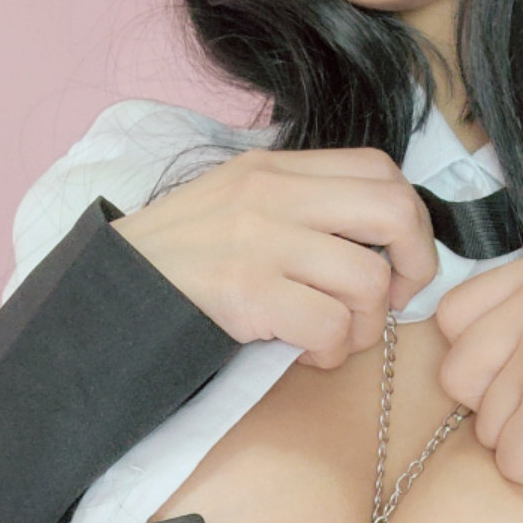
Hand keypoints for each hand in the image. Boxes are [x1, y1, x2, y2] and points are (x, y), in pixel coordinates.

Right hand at [112, 147, 437, 369]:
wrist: (108, 292)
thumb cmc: (179, 262)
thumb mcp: (236, 205)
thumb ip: (299, 208)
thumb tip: (373, 243)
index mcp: (275, 168)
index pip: (380, 170)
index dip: (411, 220)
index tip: (398, 262)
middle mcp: (272, 194)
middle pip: (393, 211)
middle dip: (414, 266)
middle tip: (390, 303)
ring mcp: (260, 241)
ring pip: (367, 282)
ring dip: (362, 327)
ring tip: (329, 338)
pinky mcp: (247, 292)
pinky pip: (330, 327)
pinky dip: (330, 353)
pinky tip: (302, 354)